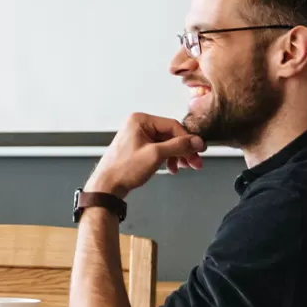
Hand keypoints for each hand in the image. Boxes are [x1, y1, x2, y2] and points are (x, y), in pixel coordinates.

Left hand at [86, 113, 206, 197]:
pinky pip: (159, 149)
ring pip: (166, 143)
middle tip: (195, 162)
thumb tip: (197, 141)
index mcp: (140, 120)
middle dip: (184, 150)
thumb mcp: (155, 155)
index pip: (172, 125)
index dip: (188, 139)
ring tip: (185, 167)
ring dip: (178, 155)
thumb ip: (178, 146)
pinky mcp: (138, 147)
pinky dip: (168, 158)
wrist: (107, 186)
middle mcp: (138, 125)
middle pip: (171, 135)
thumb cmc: (123, 169)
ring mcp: (138, 136)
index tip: (199, 150)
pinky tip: (172, 168)